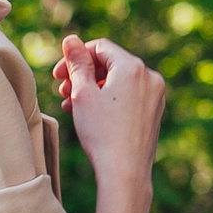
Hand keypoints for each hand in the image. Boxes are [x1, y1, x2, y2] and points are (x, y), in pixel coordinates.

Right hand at [55, 34, 163, 212]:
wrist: (125, 173)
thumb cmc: (101, 133)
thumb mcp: (83, 93)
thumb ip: (77, 63)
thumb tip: (71, 39)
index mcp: (133, 67)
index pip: (100, 48)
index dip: (75, 57)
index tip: (58, 75)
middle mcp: (150, 77)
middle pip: (110, 64)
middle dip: (83, 74)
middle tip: (62, 90)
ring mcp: (155, 96)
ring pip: (118, 81)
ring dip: (93, 88)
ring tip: (71, 104)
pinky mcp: (154, 112)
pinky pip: (128, 96)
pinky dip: (109, 100)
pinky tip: (90, 114)